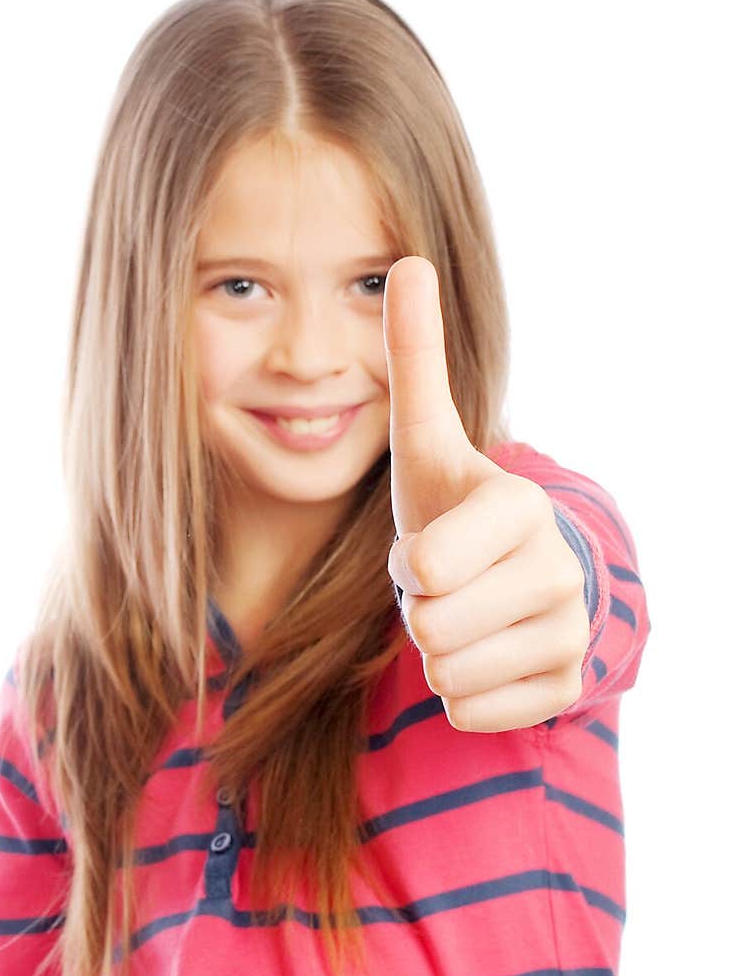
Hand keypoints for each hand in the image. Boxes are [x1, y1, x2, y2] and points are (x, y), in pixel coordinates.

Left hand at [384, 256, 589, 732]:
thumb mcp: (427, 443)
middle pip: (430, 627)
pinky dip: (462, 693)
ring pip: (448, 675)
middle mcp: (556, 570)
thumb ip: (413, 362)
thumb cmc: (456, 510)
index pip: (423, 565)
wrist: (512, 577)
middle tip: (444, 586)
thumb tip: (408, 262)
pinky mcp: (565, 686)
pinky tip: (485, 654)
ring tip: (463, 614)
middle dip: (417, 610)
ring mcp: (569, 633)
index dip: (405, 564)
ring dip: (436, 652)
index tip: (432, 546)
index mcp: (520, 507)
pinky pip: (471, 713)